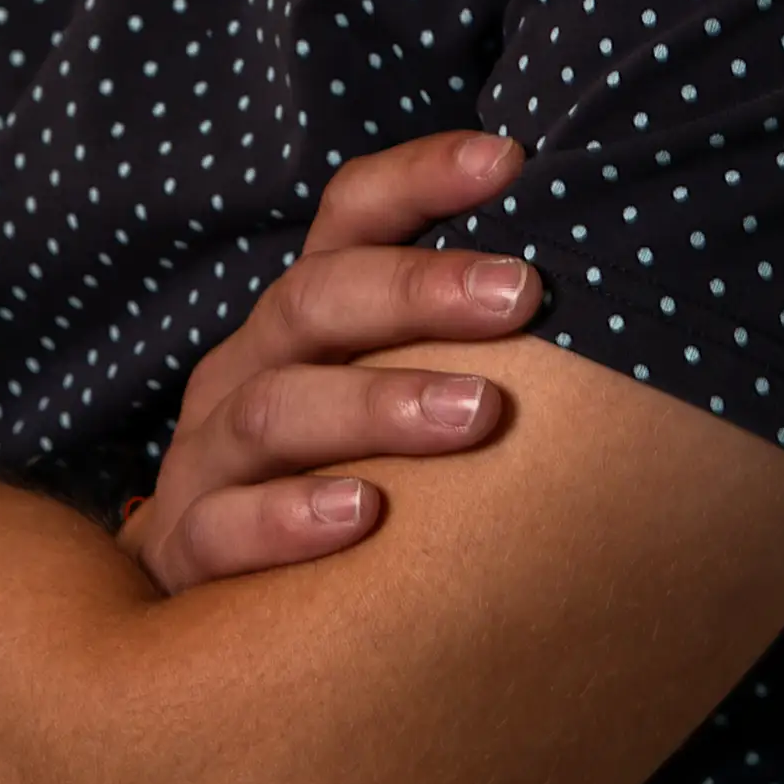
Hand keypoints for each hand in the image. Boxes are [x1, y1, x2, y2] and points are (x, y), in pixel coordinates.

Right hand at [118, 129, 536, 594]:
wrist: (205, 622)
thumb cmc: (341, 486)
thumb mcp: (388, 402)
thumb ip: (465, 353)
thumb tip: (596, 302)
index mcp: (304, 321)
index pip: (350, 219)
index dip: (420, 179)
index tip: (509, 161)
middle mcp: (249, 369)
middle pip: (315, 300)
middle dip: (419, 289)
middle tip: (520, 294)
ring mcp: (210, 457)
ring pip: (276, 408)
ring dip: (378, 404)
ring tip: (476, 414)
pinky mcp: (187, 550)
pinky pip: (223, 527)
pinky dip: (289, 517)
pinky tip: (362, 515)